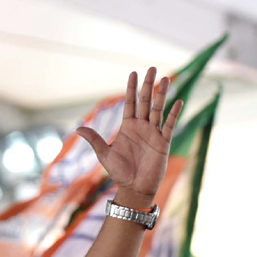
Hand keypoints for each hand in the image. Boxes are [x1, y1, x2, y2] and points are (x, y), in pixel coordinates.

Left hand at [77, 67, 182, 207]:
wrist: (134, 187)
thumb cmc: (119, 172)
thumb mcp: (104, 154)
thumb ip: (94, 139)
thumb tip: (78, 128)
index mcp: (128, 127)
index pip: (130, 103)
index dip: (132, 88)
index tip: (133, 73)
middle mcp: (142, 126)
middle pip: (146, 101)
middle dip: (148, 85)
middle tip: (152, 68)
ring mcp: (153, 133)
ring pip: (158, 109)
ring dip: (162, 95)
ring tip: (165, 79)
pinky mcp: (163, 142)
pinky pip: (169, 125)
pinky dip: (173, 114)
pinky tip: (178, 101)